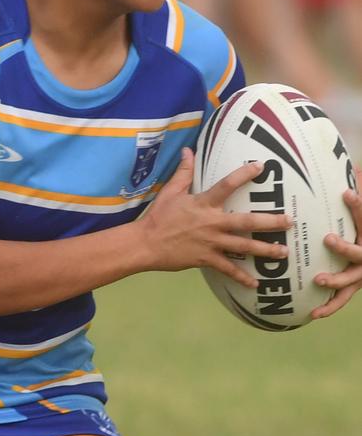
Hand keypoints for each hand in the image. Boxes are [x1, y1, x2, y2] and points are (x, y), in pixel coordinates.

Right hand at [140, 149, 291, 286]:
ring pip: (244, 247)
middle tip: (289, 221)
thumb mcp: (170, 191)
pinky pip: (228, 269)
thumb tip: (187, 150)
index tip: (262, 167)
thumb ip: (183, 172)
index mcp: (204, 203)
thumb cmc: (158, 216)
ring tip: (283, 252)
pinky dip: (241, 277)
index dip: (244, 174)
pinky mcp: (206, 259)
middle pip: (246, 222)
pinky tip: (255, 285)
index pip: (227, 185)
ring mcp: (211, 243)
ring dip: (265, 250)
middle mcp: (212, 223)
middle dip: (270, 222)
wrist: (146, 244)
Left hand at [312, 174, 361, 319]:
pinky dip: (329, 307)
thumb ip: (360, 189)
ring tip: (318, 279)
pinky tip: (312, 314)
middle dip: (345, 246)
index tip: (347, 192)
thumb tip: (351, 166)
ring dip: (336, 280)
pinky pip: (342, 298)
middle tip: (327, 239)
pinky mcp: (355, 285)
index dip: (358, 205)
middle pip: (359, 251)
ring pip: (352, 279)